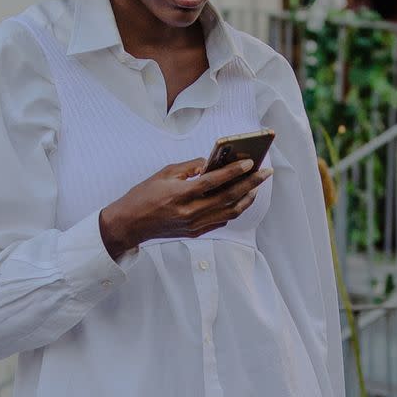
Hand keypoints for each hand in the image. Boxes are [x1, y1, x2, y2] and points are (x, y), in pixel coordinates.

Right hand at [99, 157, 270, 258]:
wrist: (130, 224)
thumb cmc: (144, 195)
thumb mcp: (164, 174)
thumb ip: (189, 167)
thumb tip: (210, 163)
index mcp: (180, 194)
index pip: (213, 182)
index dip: (234, 172)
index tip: (250, 162)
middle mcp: (190, 212)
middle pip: (228, 198)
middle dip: (250, 184)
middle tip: (265, 173)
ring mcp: (194, 225)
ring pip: (230, 213)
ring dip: (247, 198)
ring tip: (257, 186)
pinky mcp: (195, 233)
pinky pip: (221, 221)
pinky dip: (233, 210)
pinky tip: (240, 199)